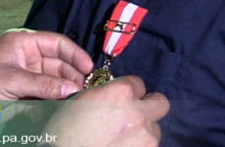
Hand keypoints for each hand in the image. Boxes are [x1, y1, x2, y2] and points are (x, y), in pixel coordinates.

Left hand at [0, 29, 93, 99]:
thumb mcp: (11, 81)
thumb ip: (43, 84)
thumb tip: (72, 88)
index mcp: (21, 43)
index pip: (56, 43)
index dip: (74, 54)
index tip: (89, 67)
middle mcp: (27, 57)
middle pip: (60, 63)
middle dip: (74, 74)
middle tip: (89, 88)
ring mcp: (27, 76)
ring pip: (56, 80)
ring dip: (68, 89)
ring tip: (82, 98)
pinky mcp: (26, 94)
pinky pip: (48, 95)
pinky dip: (59, 100)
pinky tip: (68, 105)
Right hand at [42, 76, 168, 146]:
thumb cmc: (64, 133)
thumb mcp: (78, 102)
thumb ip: (102, 93)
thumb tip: (109, 94)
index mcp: (120, 93)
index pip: (138, 83)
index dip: (129, 91)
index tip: (121, 99)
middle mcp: (138, 113)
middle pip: (160, 103)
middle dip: (149, 106)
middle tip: (134, 115)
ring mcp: (146, 138)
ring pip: (155, 129)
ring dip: (143, 131)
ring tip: (122, 138)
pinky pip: (148, 146)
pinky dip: (138, 146)